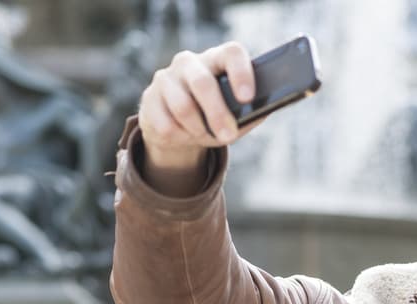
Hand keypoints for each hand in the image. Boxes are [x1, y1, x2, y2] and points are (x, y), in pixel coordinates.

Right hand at [138, 42, 258, 192]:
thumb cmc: (213, 118)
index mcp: (217, 60)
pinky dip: (179, 137)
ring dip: (197, 129)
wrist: (176, 130)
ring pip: (183, 107)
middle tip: (227, 136)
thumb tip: (267, 109)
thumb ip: (252, 113)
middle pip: (203, 82)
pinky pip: (166, 125)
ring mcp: (166, 78)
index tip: (247, 98)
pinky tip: (183, 135)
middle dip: (217, 113)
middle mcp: (189, 62)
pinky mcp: (149, 98)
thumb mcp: (235, 117)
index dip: (240, 73)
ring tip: (202, 135)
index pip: (231, 53)